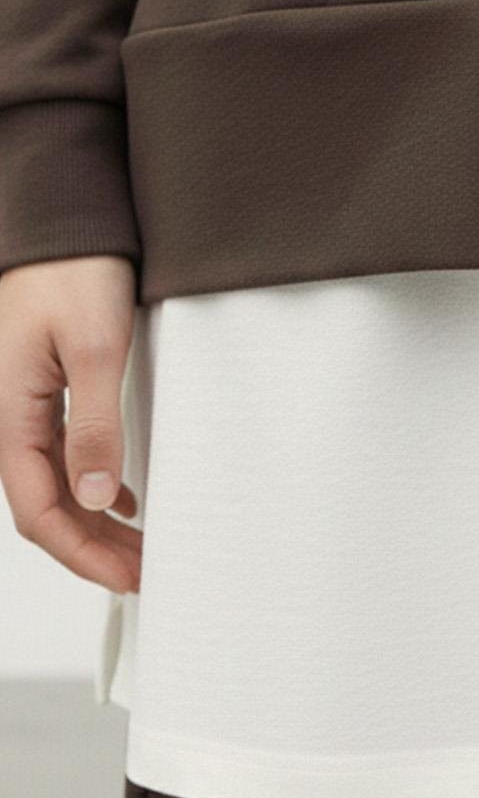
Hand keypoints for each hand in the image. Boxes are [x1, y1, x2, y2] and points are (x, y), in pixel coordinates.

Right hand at [0, 257, 141, 592]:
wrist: (65, 220)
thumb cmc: (73, 271)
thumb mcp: (95, 349)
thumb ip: (94, 426)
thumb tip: (97, 497)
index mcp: (11, 415)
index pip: (38, 511)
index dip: (82, 554)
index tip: (127, 577)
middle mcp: (11, 417)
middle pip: (46, 507)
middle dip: (93, 549)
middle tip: (145, 573)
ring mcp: (26, 406)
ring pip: (56, 485)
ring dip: (96, 522)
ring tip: (141, 546)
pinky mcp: (46, 390)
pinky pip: (61, 456)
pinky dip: (93, 486)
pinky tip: (123, 499)